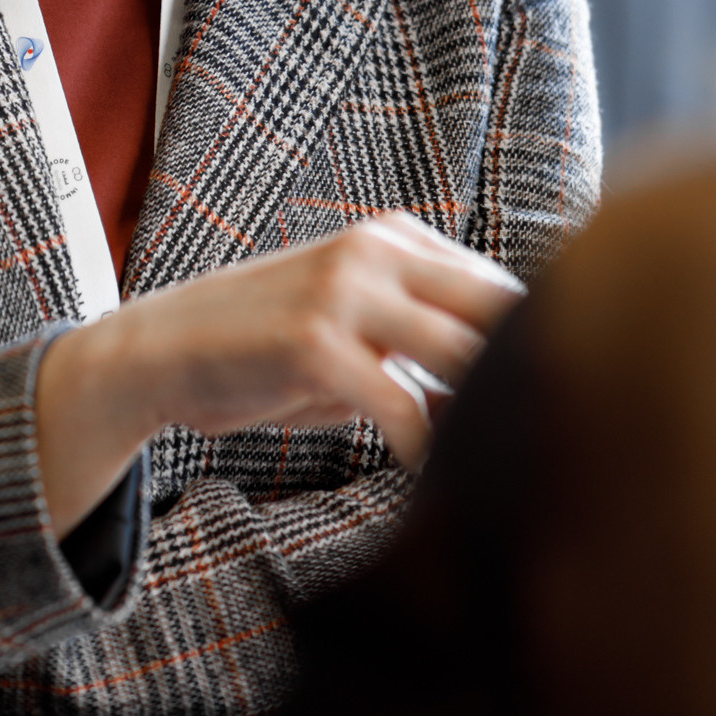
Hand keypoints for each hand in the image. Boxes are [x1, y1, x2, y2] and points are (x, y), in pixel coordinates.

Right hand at [37, 212, 525, 532]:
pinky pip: (405, 409)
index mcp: (394, 238)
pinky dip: (427, 450)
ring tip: (496, 464)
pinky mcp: (315, 344)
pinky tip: (429, 478)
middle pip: (501, 311)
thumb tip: (510, 385)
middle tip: (544, 442)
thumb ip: (421, 341)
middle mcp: (376, 251)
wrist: (158, 353)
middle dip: (530, 376)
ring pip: (464, 354)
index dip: (539, 348)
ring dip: (486, 413)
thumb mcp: (350, 322)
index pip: (503, 287)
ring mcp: (344, 291)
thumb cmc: (262, 350)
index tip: (557, 408)